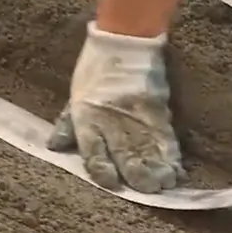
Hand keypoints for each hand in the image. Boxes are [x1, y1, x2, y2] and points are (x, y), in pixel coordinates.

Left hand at [47, 22, 184, 193]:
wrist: (124, 42)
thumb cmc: (95, 68)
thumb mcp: (76, 95)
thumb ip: (68, 123)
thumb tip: (55, 146)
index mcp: (88, 120)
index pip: (94, 154)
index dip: (104, 172)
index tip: (114, 184)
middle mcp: (112, 123)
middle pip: (126, 157)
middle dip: (138, 177)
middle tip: (149, 190)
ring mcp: (137, 118)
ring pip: (148, 151)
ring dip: (158, 171)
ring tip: (165, 185)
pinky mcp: (157, 111)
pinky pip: (166, 138)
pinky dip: (172, 155)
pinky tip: (176, 169)